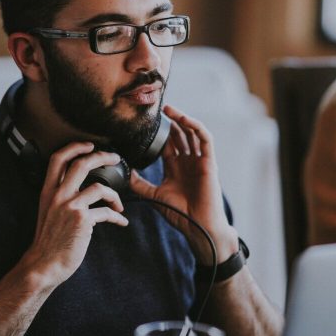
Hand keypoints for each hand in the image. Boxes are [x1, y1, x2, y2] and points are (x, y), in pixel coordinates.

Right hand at [23, 142, 127, 285]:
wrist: (44, 264)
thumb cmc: (49, 240)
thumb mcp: (48, 211)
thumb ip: (61, 196)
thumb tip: (82, 187)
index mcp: (48, 191)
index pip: (58, 159)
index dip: (75, 147)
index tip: (89, 145)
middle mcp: (58, 195)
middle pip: (81, 164)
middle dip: (102, 156)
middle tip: (115, 158)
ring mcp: (70, 206)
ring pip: (100, 187)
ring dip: (115, 195)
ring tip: (119, 204)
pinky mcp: (82, 220)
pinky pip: (106, 212)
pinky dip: (117, 217)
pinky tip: (121, 222)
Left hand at [130, 105, 236, 263]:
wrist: (198, 227)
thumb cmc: (180, 214)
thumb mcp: (154, 195)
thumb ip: (140, 184)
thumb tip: (125, 173)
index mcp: (176, 167)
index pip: (168, 143)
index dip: (160, 131)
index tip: (146, 121)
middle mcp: (188, 161)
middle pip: (180, 134)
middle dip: (170, 121)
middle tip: (158, 109)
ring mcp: (199, 160)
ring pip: (192, 133)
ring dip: (182, 119)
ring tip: (169, 109)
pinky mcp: (209, 162)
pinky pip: (205, 139)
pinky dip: (196, 127)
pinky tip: (184, 120)